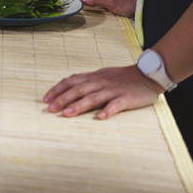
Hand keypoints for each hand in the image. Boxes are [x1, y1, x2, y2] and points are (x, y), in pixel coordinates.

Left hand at [44, 65, 160, 118]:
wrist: (147, 75)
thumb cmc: (122, 77)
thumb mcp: (101, 76)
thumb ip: (86, 81)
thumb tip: (67, 87)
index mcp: (93, 77)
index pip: (70, 81)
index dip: (57, 90)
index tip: (45, 99)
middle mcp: (100, 82)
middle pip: (78, 90)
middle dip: (63, 99)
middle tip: (51, 109)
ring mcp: (113, 90)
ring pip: (93, 97)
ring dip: (79, 105)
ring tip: (67, 113)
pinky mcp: (126, 98)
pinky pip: (116, 104)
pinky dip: (108, 110)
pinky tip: (100, 117)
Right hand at [67, 0, 136, 16]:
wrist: (142, 7)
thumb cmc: (129, 4)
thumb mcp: (111, 2)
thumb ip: (96, 0)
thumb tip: (82, 0)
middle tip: (68, 1)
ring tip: (74, 5)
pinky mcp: (108, 2)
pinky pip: (94, 1)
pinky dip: (87, 3)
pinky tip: (86, 9)